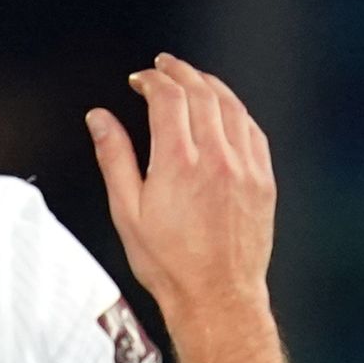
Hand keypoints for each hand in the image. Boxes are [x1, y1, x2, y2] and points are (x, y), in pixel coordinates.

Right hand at [87, 53, 275, 321]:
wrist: (217, 296)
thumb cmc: (171, 264)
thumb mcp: (127, 211)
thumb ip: (114, 157)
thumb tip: (100, 119)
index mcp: (179, 162)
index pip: (168, 98)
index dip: (152, 80)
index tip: (141, 79)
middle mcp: (217, 158)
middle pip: (201, 94)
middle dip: (180, 73)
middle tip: (165, 66)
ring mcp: (245, 168)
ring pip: (232, 107)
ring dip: (211, 85)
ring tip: (195, 78)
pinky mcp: (264, 181)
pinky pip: (254, 131)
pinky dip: (237, 112)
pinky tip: (228, 110)